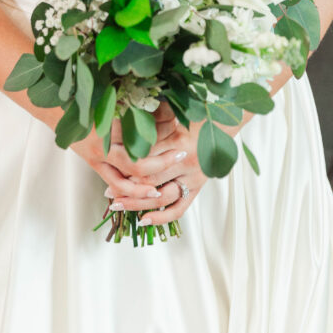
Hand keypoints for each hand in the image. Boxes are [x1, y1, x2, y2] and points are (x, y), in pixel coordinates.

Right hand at [69, 100, 178, 202]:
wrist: (59, 109)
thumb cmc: (87, 99)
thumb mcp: (112, 97)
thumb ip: (135, 102)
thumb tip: (166, 104)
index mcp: (109, 122)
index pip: (142, 130)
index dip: (163, 127)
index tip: (179, 122)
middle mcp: (104, 144)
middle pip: (137, 161)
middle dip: (161, 162)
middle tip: (181, 154)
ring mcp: (98, 157)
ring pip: (125, 181)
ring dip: (144, 187)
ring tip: (161, 189)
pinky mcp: (94, 164)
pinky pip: (114, 183)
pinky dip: (128, 192)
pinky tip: (142, 193)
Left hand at [105, 112, 254, 226]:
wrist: (223, 121)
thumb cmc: (196, 113)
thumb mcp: (174, 112)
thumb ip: (153, 121)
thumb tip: (128, 123)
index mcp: (179, 141)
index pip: (148, 161)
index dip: (126, 168)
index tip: (110, 170)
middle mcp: (186, 162)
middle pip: (151, 182)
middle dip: (128, 189)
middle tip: (109, 193)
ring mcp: (193, 177)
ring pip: (162, 198)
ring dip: (139, 204)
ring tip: (119, 206)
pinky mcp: (197, 187)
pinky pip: (180, 208)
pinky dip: (162, 217)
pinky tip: (144, 220)